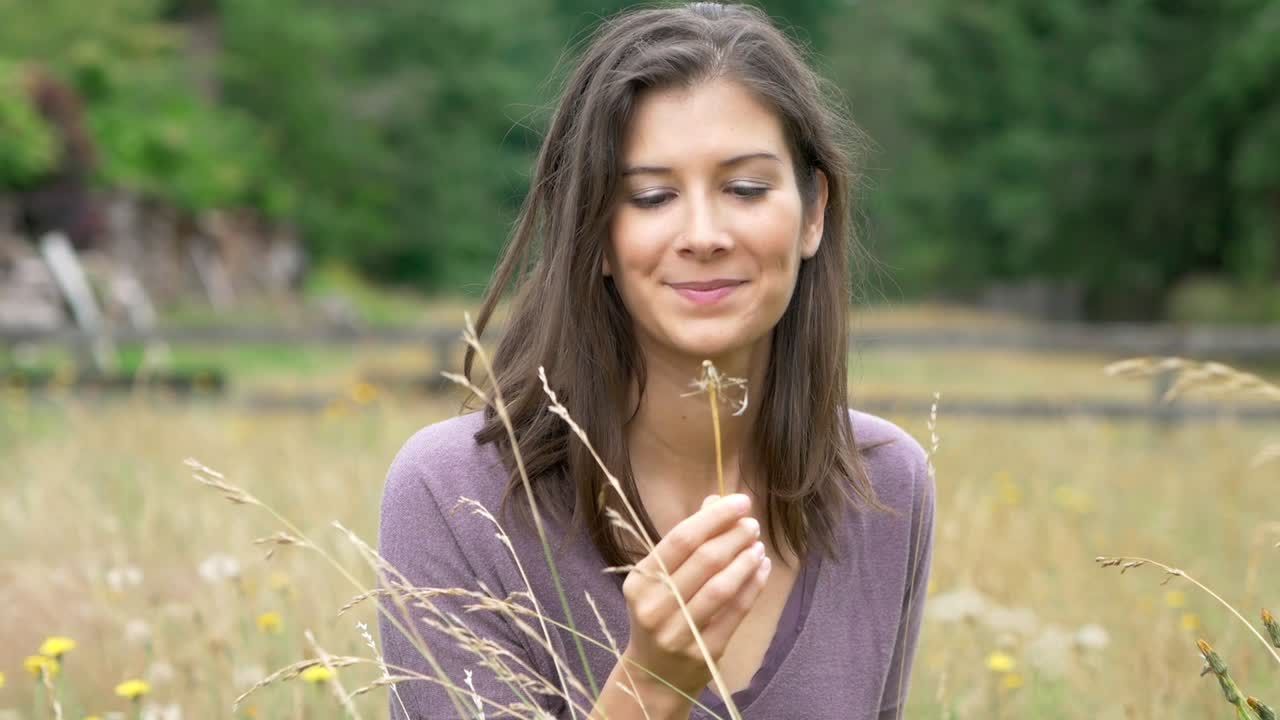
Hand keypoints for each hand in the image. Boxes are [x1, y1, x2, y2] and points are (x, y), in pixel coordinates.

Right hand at [620, 493, 772, 701]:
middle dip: (733, 536)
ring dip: (745, 560)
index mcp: (640, 581)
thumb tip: (716, 501)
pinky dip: (753, 586)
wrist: (653, 677)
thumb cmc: (660, 614)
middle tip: (752, 524)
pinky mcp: (704, 652)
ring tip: (758, 544)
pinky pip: (735, 613)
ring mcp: (679, 632)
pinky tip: (762, 569)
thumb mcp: (659, 578)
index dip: (714, 517)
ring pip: (721, 587)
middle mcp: (655, 607)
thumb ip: (687, 540)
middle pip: (704, 561)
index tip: (740, 502)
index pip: (680, 540)